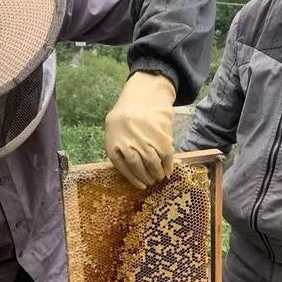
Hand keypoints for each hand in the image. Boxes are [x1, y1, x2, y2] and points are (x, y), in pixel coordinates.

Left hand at [105, 72, 174, 188]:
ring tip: (160, 176)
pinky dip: (168, 165)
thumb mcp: (115, 131)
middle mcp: (127, 142)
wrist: (143, 94)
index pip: (123, 168)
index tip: (141, 186)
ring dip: (157, 173)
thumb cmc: (127, 116)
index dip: (134, 179)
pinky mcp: (160, 135)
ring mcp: (144, 139)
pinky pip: (165, 155)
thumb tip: (135, 173)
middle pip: (139, 167)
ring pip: (152, 163)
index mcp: (113, 143)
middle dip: (147, 177)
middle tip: (152, 182)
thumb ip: (121, 149)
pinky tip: (168, 169)